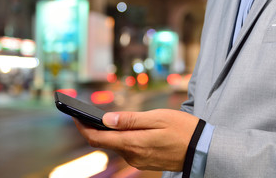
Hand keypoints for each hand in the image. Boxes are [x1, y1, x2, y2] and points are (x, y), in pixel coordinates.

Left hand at [74, 109, 198, 170]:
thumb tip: (106, 119)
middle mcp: (132, 155)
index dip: (83, 127)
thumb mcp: (157, 118)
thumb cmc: (182, 129)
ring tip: (102, 118)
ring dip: (106, 134)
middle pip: (104, 143)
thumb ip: (130, 120)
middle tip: (85, 114)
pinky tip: (121, 128)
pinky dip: (118, 138)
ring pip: (115, 146)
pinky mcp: (144, 161)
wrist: (202, 148)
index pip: (98, 139)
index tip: (74, 116)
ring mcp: (138, 160)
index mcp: (133, 143)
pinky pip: (125, 149)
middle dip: (92, 129)